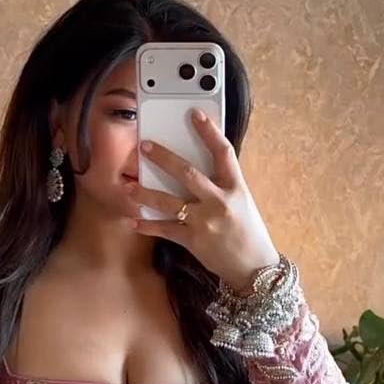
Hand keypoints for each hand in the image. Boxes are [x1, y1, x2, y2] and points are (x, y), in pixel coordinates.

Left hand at [133, 109, 279, 290]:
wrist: (255, 268)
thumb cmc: (249, 233)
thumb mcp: (242, 203)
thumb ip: (223, 186)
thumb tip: (196, 168)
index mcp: (236, 188)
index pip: (223, 152)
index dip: (209, 131)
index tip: (195, 114)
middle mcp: (221, 201)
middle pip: (188, 173)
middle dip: (163, 158)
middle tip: (144, 146)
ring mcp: (206, 221)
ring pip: (169, 202)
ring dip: (145, 194)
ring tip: (129, 187)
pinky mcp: (194, 241)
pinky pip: (166, 229)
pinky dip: (148, 226)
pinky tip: (135, 222)